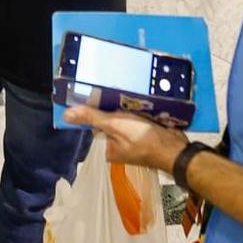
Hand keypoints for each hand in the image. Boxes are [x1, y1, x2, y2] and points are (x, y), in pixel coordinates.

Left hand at [63, 106, 188, 172]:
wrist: (176, 149)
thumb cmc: (144, 140)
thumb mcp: (116, 126)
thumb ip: (93, 118)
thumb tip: (66, 115)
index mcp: (109, 149)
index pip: (98, 124)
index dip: (101, 110)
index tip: (104, 95)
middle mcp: (121, 146)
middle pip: (114, 120)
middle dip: (119, 107)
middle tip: (123, 94)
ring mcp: (136, 140)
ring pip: (129, 117)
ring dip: (132, 107)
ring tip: (136, 96)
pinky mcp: (150, 133)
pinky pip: (142, 118)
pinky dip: (144, 110)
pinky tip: (146, 101)